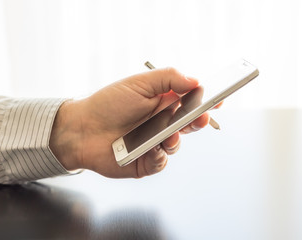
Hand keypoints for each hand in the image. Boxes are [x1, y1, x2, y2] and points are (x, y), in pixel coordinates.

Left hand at [50, 68, 210, 177]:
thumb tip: (195, 81)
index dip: (205, 101)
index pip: (189, 102)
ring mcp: (153, 143)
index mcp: (161, 103)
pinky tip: (152, 150)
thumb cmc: (108, 104)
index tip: (219, 99)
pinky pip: (161, 162)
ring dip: (176, 140)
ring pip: (176, 144)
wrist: (82, 130)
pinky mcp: (145, 162)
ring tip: (168, 135)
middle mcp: (160, 123)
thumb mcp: (138, 83)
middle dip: (199, 120)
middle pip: (188, 124)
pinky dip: (160, 157)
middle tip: (202, 117)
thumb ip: (168, 78)